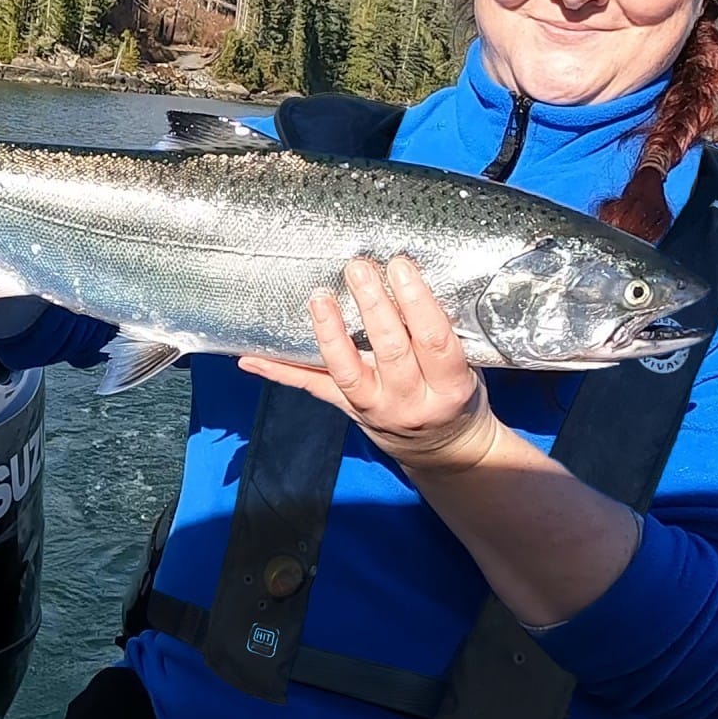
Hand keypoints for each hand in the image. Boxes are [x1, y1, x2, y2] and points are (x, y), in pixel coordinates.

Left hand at [239, 256, 498, 473]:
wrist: (444, 452)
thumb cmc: (457, 397)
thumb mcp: (467, 369)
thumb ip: (443, 334)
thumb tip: (411, 279)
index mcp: (449, 387)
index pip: (434, 340)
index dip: (417, 302)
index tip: (401, 266)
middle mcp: (410, 401)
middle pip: (390, 351)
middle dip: (373, 306)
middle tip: (358, 268)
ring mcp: (374, 409)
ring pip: (347, 371)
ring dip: (329, 332)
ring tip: (319, 297)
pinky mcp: (348, 410)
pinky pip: (312, 388)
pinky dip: (280, 373)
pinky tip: (250, 358)